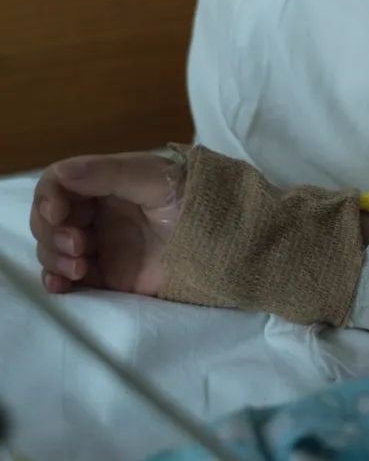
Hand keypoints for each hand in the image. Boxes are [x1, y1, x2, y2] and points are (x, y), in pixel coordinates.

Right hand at [30, 151, 184, 295]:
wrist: (228, 239)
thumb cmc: (195, 198)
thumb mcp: (154, 178)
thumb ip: (108, 174)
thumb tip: (61, 174)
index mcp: (105, 183)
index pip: (58, 186)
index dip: (48, 198)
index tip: (57, 213)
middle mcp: (98, 214)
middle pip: (50, 220)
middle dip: (52, 233)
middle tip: (77, 244)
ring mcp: (103, 246)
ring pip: (56, 250)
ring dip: (54, 258)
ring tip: (78, 266)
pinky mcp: (111, 276)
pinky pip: (73, 280)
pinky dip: (58, 282)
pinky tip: (60, 286)